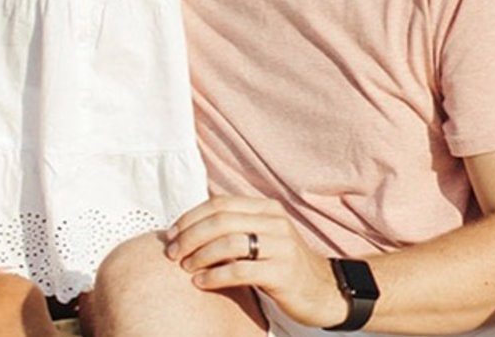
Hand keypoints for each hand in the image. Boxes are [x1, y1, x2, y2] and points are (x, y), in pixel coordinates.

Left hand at [164, 196, 348, 327]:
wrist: (323, 290)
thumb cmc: (282, 264)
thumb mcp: (262, 237)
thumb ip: (234, 227)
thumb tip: (188, 229)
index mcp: (267, 208)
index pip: (219, 204)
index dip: (190, 217)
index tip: (171, 234)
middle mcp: (275, 222)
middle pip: (220, 220)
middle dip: (190, 236)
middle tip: (172, 253)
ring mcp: (281, 245)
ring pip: (228, 242)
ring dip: (200, 256)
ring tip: (186, 268)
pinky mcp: (283, 272)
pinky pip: (240, 270)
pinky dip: (215, 276)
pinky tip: (201, 283)